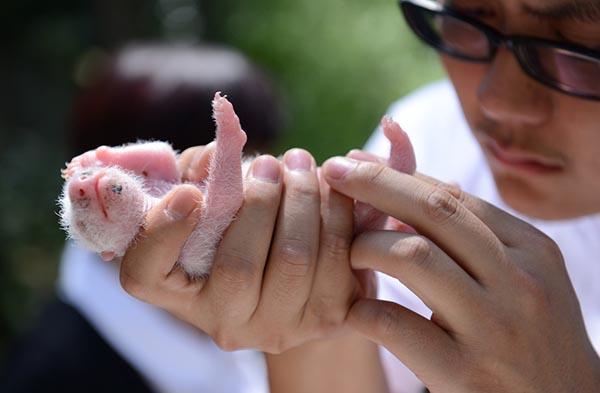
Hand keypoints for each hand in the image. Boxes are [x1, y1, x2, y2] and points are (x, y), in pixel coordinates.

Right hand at [120, 148, 362, 352]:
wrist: (299, 273)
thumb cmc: (239, 225)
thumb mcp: (210, 197)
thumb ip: (200, 174)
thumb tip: (214, 154)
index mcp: (178, 292)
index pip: (145, 274)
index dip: (163, 233)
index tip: (188, 193)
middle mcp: (224, 323)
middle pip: (239, 265)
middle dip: (260, 201)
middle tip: (271, 160)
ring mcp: (278, 329)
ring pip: (295, 260)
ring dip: (303, 199)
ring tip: (302, 164)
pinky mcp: (328, 321)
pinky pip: (338, 261)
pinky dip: (338, 214)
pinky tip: (333, 189)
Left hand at [321, 155, 599, 392]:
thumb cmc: (531, 336)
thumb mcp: (520, 276)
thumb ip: (473, 234)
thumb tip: (411, 183)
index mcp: (531, 250)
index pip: (453, 196)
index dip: (397, 175)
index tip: (357, 162)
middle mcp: (518, 282)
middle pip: (432, 210)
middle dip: (374, 183)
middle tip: (334, 171)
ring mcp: (492, 328)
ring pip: (412, 255)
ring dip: (366, 245)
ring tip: (350, 252)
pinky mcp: (464, 373)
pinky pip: (393, 323)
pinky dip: (362, 308)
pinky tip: (355, 309)